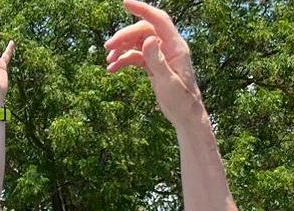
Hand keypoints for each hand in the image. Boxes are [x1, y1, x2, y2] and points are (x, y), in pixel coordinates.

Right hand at [105, 1, 205, 127]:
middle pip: (143, 31)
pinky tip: (112, 70)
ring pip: (137, 43)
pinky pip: (136, 56)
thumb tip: (147, 39)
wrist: (186, 117)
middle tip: (108, 48)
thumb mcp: (168, 82)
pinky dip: (124, 60)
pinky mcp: (154, 65)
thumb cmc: (182, 101)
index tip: (125, 3)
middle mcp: (168, 47)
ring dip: (122, 49)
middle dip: (124, 36)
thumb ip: (157, 60)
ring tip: (108, 60)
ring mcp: (161, 55)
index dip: (142, 9)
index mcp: (176, 46)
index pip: (158, 20)